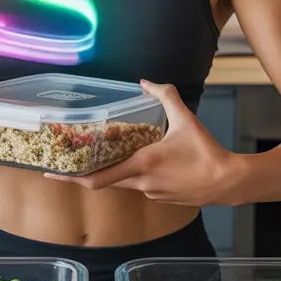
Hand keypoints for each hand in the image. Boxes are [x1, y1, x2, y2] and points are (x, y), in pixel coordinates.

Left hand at [44, 80, 245, 206]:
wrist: (228, 182)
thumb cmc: (206, 152)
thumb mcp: (186, 120)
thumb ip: (166, 97)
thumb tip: (146, 82)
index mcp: (142, 165)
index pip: (98, 178)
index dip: (71, 178)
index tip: (52, 173)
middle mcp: (141, 183)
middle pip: (103, 182)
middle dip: (84, 173)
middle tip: (66, 163)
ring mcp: (151, 193)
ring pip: (122, 183)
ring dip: (111, 172)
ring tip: (101, 157)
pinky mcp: (160, 198)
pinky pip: (138, 186)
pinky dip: (131, 175)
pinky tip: (137, 163)